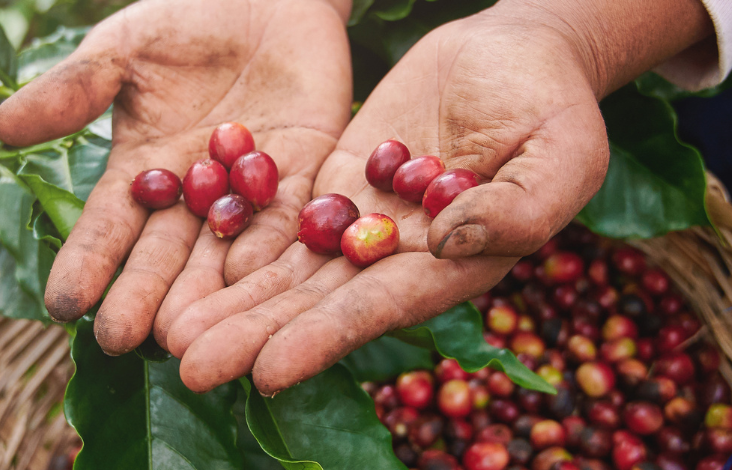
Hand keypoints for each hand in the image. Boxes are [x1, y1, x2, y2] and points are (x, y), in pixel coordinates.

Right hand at [0, 0, 353, 354]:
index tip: (62, 304)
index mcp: (140, 171)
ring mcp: (247, 191)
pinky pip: (288, 218)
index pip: (107, 227)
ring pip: (223, 253)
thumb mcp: (123, 48)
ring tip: (185, 336)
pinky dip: (270, 248)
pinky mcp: (305, 176)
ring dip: (205, 296)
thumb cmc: (184, 17)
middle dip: (142, 297)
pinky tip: (252, 281)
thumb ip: (73, 89)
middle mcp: (191, 196)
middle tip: (122, 340)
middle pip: (163, 255)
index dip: (86, 264)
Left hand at [163, 0, 710, 394]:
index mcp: (454, 266)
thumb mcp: (561, 153)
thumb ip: (517, 206)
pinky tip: (186, 267)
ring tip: (169, 335)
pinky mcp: (336, 183)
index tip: (266, 369)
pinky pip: (281, 218)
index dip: (322, 339)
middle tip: (189, 364)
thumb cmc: (556, 106)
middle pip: (314, 304)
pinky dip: (237, 244)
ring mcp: (362, 222)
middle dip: (253, 335)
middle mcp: (398, 259)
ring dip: (230, 303)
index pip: (377, 309)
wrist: (518, 55)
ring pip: (287, 271)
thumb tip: (443, 241)